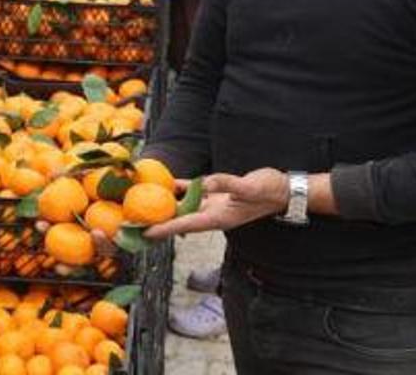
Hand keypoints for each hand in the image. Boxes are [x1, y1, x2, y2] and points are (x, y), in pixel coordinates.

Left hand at [144, 168, 289, 238]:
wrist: (283, 190)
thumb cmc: (269, 191)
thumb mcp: (250, 187)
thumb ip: (227, 184)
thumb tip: (205, 181)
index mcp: (218, 217)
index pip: (185, 224)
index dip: (165, 229)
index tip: (145, 234)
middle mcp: (211, 213)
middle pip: (178, 220)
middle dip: (157, 223)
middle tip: (133, 226)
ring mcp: (212, 204)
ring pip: (182, 206)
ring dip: (164, 206)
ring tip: (141, 207)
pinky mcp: (215, 193)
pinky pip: (192, 191)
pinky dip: (179, 188)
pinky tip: (164, 184)